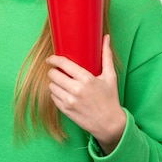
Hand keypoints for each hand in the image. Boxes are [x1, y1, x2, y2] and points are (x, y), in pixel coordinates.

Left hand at [47, 34, 125, 154]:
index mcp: (87, 79)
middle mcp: (76, 90)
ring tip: (61, 82)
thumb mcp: (110, 76)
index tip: (51, 59)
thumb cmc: (110, 98)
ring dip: (54, 83)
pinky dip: (56, 93)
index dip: (53, 59)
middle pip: (53, 75)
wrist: (109, 123)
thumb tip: (106, 37)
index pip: (63, 64)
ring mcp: (69, 101)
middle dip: (53, 71)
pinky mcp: (66, 110)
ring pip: (51, 86)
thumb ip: (106, 56)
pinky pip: (53, 97)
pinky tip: (63, 92)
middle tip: (57, 71)